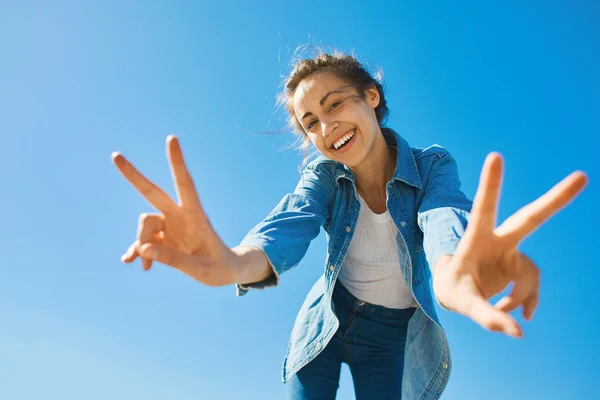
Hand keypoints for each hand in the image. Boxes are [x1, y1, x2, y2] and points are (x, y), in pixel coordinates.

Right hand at [112, 135, 235, 285]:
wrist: (224, 272)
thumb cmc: (218, 267)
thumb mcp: (200, 269)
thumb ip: (173, 260)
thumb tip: (144, 249)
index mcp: (195, 216)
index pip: (185, 184)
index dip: (177, 162)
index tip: (171, 138)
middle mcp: (180, 215)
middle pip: (153, 192)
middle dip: (134, 176)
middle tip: (115, 155)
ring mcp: (170, 225)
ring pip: (145, 225)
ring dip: (140, 244)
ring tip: (145, 267)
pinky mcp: (163, 238)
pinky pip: (143, 241)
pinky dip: (138, 252)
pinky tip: (133, 262)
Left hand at [432, 153, 587, 337]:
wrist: (455, 289)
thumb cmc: (453, 289)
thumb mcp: (461, 303)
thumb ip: (486, 316)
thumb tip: (520, 331)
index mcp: (476, 240)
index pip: (484, 209)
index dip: (491, 185)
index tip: (495, 156)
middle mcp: (498, 240)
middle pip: (530, 218)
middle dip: (556, 199)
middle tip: (582, 177)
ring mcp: (512, 251)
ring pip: (531, 275)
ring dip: (520, 297)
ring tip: (502, 314)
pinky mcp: (520, 265)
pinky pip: (531, 287)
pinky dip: (525, 302)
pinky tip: (518, 315)